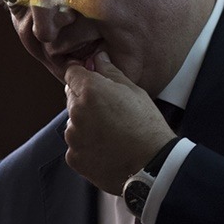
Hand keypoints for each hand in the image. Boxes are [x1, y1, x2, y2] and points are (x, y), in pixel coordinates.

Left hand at [63, 51, 176, 194]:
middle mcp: (76, 112)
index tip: (88, 77)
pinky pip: (76, 145)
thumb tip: (97, 57)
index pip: (71, 72)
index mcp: (90, 90)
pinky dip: (86, 145)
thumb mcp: (133, 91)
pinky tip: (107, 148)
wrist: (152, 166)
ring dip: (85, 123)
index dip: (81, 73)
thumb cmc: (147, 126)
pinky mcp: (73, 157)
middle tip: (109, 109)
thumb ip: (110, 71)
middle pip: (71, 96)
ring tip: (111, 132)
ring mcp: (73, 136)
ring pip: (73, 122)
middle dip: (85, 98)